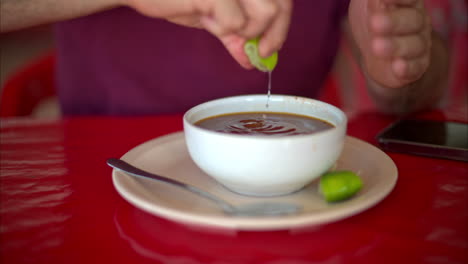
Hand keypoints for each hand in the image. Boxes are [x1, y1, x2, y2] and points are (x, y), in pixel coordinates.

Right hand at [124, 0, 292, 68]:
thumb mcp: (213, 15)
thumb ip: (236, 33)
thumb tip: (253, 59)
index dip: (282, 23)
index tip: (271, 47)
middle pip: (280, 4)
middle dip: (276, 34)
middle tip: (263, 53)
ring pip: (266, 13)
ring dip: (248, 31)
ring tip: (222, 26)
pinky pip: (235, 23)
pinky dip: (223, 30)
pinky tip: (205, 18)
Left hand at [349, 0, 431, 87]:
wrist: (376, 49)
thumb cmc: (372, 16)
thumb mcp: (366, 2)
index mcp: (409, 2)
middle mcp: (419, 22)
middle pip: (413, 20)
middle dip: (394, 22)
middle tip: (374, 23)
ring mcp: (419, 45)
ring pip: (414, 46)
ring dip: (395, 46)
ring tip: (376, 46)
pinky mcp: (415, 67)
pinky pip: (415, 68)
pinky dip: (407, 68)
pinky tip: (397, 67)